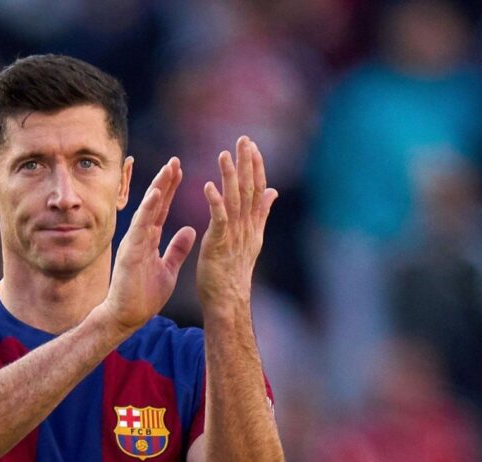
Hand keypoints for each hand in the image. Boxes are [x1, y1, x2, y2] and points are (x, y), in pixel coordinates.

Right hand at [100, 157, 196, 332]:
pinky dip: (147, 209)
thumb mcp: (168, 269)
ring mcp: (134, 242)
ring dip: (157, 189)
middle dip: (164, 182)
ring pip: (147, 210)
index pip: (161, 209)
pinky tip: (155, 194)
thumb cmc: (144, 296)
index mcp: (150, 240)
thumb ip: (177, 249)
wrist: (127, 317)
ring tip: (167, 169)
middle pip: (154, 203)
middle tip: (175, 160)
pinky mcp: (130, 252)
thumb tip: (190, 230)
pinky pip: (140, 227)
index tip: (179, 170)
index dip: (170, 189)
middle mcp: (141, 237)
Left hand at [196, 137, 277, 308]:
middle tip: (243, 139)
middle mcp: (247, 226)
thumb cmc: (234, 271)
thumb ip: (261, 213)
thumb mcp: (251, 237)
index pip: (257, 189)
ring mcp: (234, 235)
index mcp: (252, 224)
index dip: (256, 167)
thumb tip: (272, 192)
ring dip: (230, 176)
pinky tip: (209, 186)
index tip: (252, 146)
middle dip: (247, 163)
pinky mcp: (219, 244)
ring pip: (235, 200)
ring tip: (225, 155)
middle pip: (250, 189)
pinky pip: (218, 219)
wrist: (228, 300)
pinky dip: (215, 202)